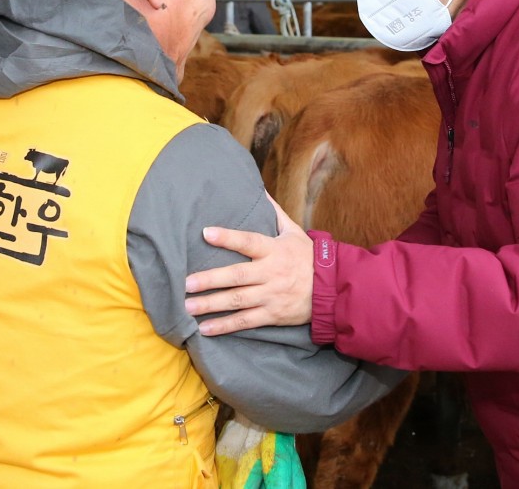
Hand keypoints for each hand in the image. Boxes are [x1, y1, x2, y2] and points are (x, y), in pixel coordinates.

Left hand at [185, 192, 312, 335]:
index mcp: (274, 250)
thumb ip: (273, 213)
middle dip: (211, 280)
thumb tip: (259, 189)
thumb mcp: (293, 232)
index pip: (248, 242)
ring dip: (212, 304)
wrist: (331, 289)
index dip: (228, 237)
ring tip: (188, 306)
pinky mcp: (272, 315)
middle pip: (237, 276)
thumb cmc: (308, 257)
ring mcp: (271, 296)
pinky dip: (225, 326)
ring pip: (238, 301)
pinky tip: (205, 328)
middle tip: (187, 283)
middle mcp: (271, 273)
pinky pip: (246, 321)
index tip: (206, 233)